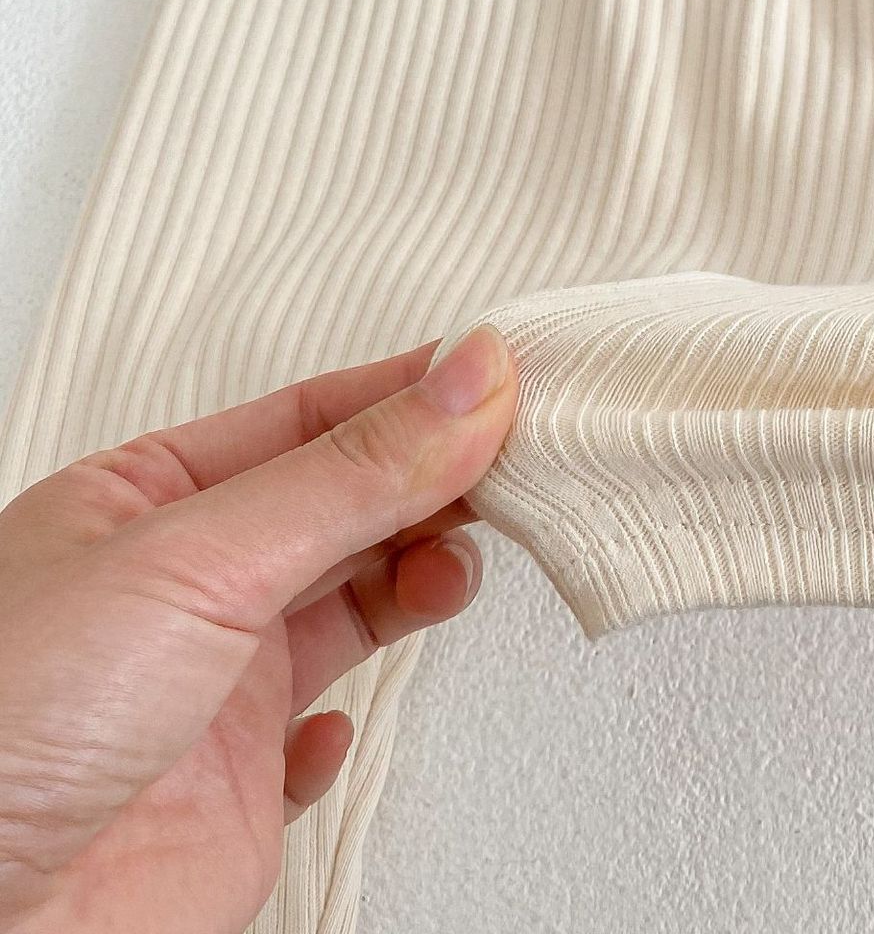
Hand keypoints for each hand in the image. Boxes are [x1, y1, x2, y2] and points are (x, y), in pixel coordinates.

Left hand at [0, 327, 515, 933]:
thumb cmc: (3, 729)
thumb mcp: (200, 560)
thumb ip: (352, 472)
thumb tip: (472, 379)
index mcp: (143, 498)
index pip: (314, 416)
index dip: (417, 393)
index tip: (512, 377)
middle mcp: (180, 586)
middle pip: (346, 501)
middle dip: (436, 480)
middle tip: (525, 466)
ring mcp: (208, 689)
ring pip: (355, 604)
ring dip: (420, 579)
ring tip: (453, 576)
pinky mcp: (231, 794)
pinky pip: (321, 737)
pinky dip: (352, 725)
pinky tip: (339, 721)